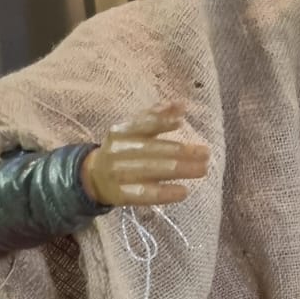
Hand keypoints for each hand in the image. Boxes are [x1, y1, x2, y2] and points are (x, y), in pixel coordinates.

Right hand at [80, 101, 208, 207]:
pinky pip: (146, 194)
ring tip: (202, 169)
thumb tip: (181, 104)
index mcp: (121, 132)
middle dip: (181, 151)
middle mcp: (118, 151)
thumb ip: (156, 117)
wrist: (94, 178)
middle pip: (152, 150)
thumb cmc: (122, 150)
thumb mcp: (133, 130)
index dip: (160, 122)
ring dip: (180, 170)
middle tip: (206, 152)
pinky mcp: (122, 195)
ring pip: (152, 170)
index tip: (181, 122)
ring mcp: (119, 174)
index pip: (141, 125)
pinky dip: (166, 193)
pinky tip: (184, 191)